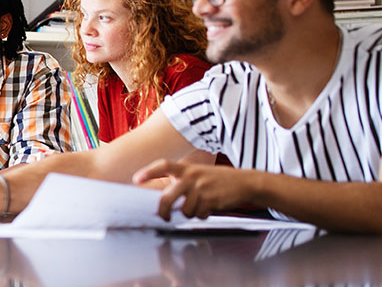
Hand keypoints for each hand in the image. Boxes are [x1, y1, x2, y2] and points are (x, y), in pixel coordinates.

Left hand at [133, 159, 259, 220]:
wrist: (245, 182)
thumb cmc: (217, 180)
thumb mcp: (198, 173)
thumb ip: (182, 181)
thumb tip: (164, 200)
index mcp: (186, 168)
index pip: (163, 165)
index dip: (149, 172)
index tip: (136, 179)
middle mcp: (191, 177)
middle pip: (167, 197)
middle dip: (162, 210)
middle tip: (162, 216)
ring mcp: (201, 188)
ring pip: (184, 210)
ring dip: (190, 213)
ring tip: (200, 206)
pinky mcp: (211, 200)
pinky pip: (199, 214)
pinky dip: (202, 215)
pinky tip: (210, 207)